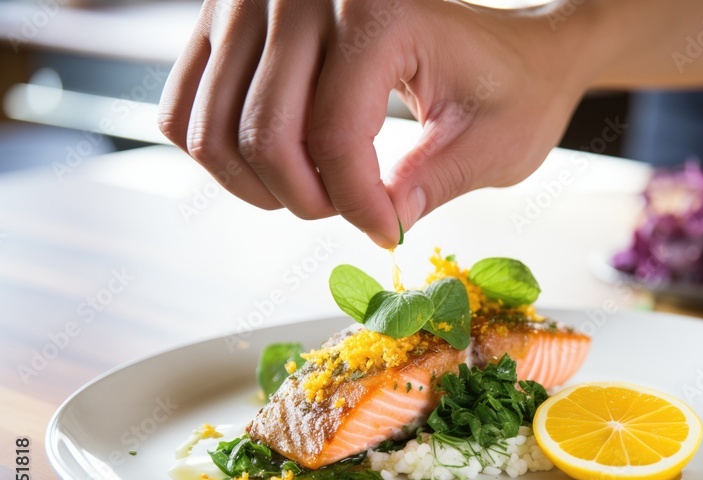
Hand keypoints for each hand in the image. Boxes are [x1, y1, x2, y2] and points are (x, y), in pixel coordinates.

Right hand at [158, 0, 592, 246]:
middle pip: (263, 132)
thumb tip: (374, 223)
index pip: (335, 132)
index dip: (357, 204)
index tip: (387, 230)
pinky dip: (222, 155)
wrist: (508, 47)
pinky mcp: (227, 21)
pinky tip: (278, 168)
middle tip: (353, 211)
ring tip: (317, 191)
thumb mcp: (493, 144)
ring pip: (212, 127)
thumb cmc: (510, 86)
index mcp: (383, 9)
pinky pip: (188, 107)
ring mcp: (255, 2)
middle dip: (308, 199)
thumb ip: (431, 185)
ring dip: (259, 184)